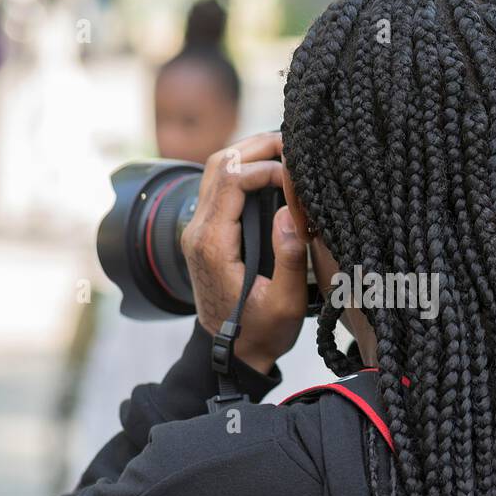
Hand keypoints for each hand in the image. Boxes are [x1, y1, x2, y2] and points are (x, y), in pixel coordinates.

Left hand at [181, 132, 307, 374]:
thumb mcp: (286, 304)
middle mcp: (197, 231)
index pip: (233, 181)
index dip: (266, 167)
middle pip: (219, 164)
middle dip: (257, 147)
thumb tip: (291, 212)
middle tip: (295, 142)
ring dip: (249, 153)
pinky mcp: (205, 232)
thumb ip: (289, 258)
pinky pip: (218, 186)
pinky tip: (271, 170)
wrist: (233, 353)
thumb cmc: (262, 331)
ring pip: (215, 169)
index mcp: (214, 245)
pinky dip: (243, 169)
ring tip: (286, 149)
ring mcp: (197, 230)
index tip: (299, 174)